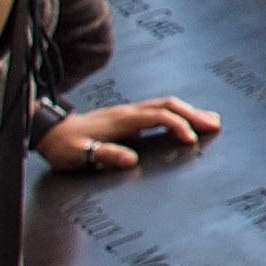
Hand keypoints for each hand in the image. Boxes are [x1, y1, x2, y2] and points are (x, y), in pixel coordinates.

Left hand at [39, 96, 220, 172]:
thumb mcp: (79, 155)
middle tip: (216, 125)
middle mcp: (128, 112)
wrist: (50, 132)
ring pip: (165, 105)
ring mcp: (128, 112)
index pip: (158, 116)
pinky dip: (177, 113)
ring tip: (210, 120)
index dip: (177, 126)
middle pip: (168, 105)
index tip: (191, 140)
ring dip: (189, 111)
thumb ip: (105, 155)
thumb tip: (131, 160)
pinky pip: (159, 110)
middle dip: (194, 113)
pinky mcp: (127, 117)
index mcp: (121, 121)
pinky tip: (184, 121)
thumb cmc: (65, 146)